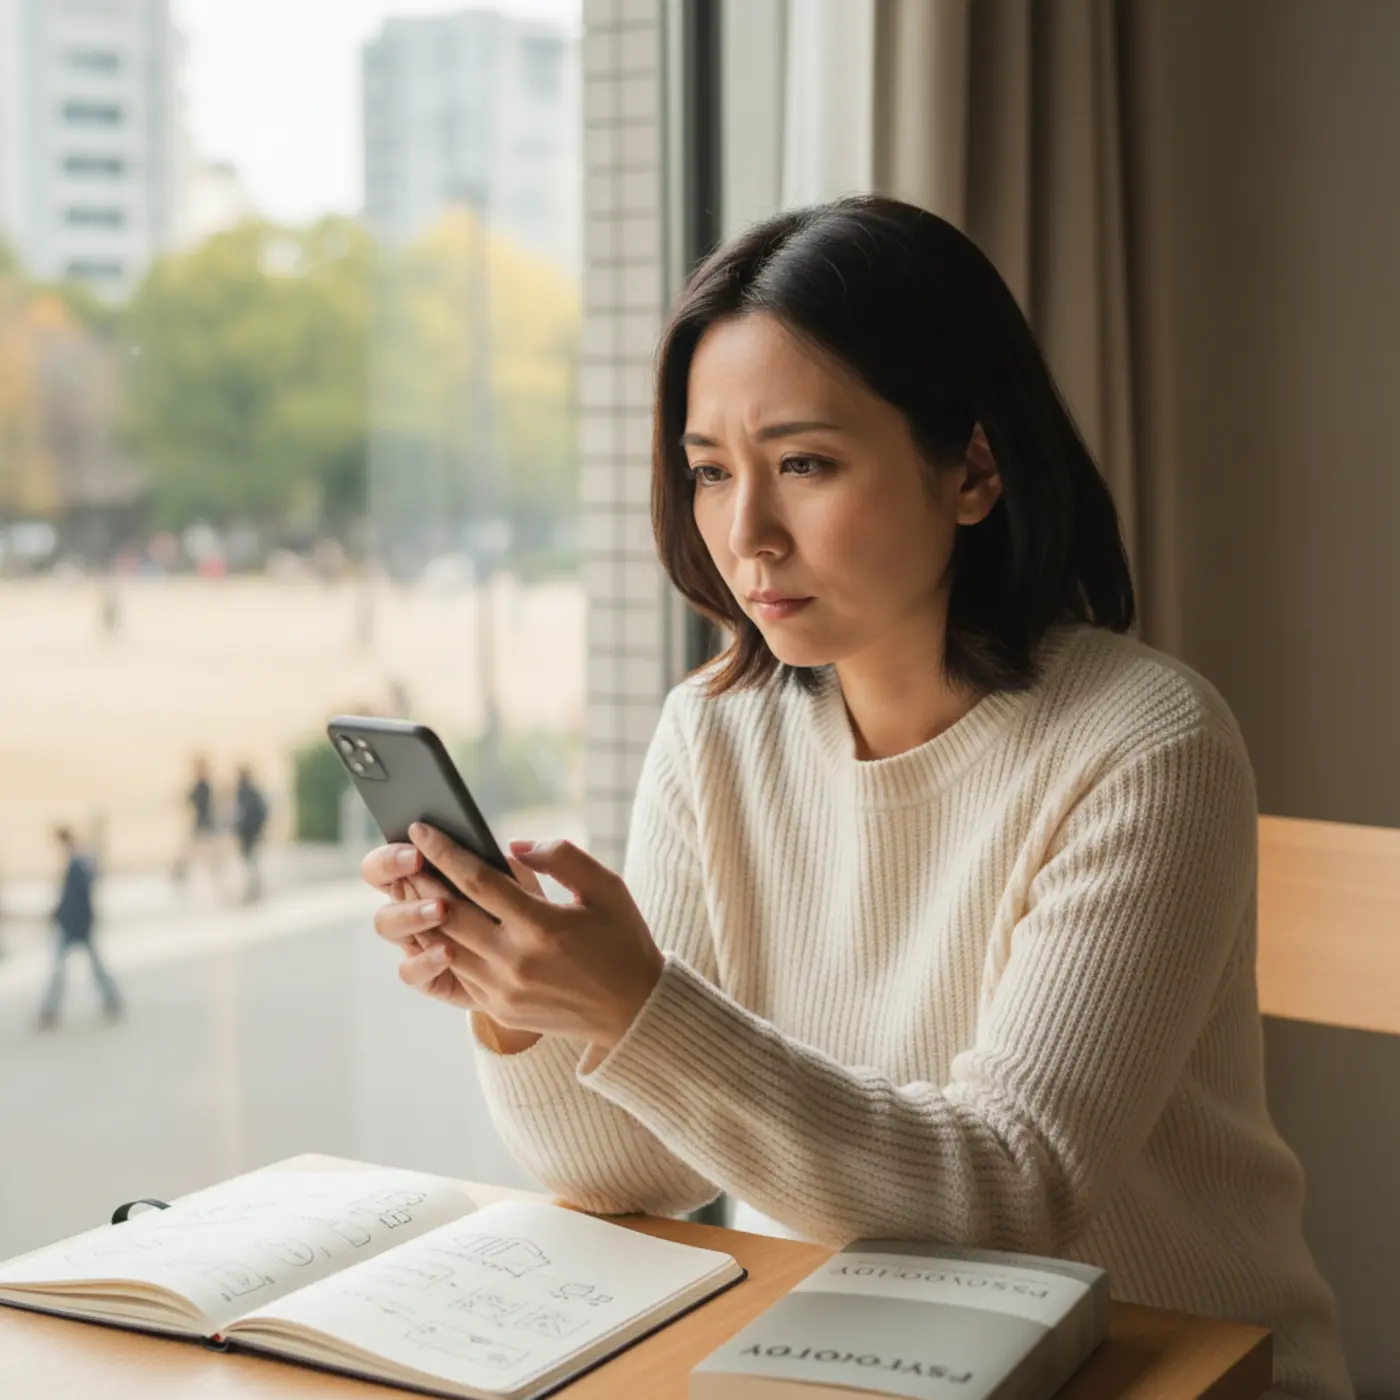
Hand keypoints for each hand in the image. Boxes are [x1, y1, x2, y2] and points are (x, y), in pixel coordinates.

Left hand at [384, 825, 664, 1051]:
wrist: (634, 1011)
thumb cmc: (622, 940)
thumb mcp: (606, 888)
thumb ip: (562, 857)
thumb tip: (511, 847)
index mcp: (543, 927)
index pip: (478, 881)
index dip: (445, 851)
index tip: (421, 827)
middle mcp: (516, 961)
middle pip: (449, 913)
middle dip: (422, 879)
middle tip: (404, 852)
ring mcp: (503, 990)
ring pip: (444, 946)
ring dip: (423, 913)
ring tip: (411, 885)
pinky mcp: (499, 1009)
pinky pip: (457, 972)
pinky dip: (440, 946)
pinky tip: (434, 923)